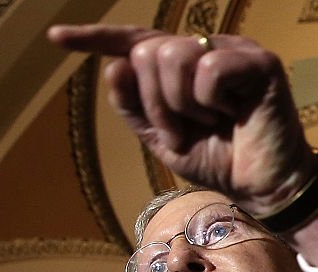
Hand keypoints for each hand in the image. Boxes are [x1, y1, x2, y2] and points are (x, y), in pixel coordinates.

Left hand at [46, 24, 316, 214]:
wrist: (262, 187)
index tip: (56, 38)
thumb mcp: (164, 139)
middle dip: (156, 103)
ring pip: (173, 56)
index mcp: (182, 64)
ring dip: (181, 106)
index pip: (134, 42)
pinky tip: (232, 114)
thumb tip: (114, 67)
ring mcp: (232, 50)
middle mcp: (205, 48)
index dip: (95, 38)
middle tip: (184, 132)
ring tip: (210, 124)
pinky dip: (210, 102)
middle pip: (148, 52)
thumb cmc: (219, 160)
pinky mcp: (259, 61)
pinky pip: (208, 69)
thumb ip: (135, 107)